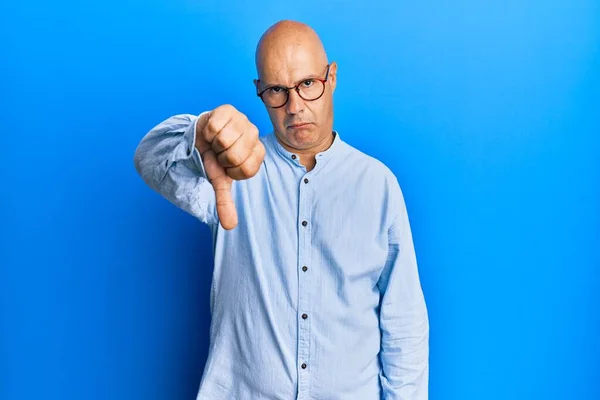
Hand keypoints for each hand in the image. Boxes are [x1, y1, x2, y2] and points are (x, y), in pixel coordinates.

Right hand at [194, 104, 264, 229]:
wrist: (199, 137)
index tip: (227, 166)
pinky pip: (216, 126)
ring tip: (216, 141)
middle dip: (221, 157)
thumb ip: (225, 202)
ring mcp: (243, 120)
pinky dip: (208, 131)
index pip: (246, 170)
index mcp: (258, 153)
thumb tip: (229, 227)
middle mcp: (255, 135)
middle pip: (235, 156)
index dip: (230, 171)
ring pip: (225, 140)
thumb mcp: (220, 180)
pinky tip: (212, 130)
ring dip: (214, 143)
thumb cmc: (214, 158)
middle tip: (220, 152)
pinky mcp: (229, 109)